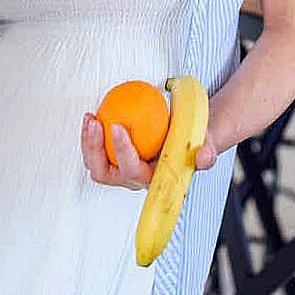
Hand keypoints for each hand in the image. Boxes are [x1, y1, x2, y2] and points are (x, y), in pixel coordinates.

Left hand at [80, 113, 220, 190]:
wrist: (186, 137)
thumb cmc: (192, 141)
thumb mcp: (204, 145)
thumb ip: (206, 154)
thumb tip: (202, 157)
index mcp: (151, 180)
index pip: (132, 171)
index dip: (122, 152)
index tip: (119, 126)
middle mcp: (132, 178)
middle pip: (104, 173)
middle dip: (95, 150)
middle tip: (96, 123)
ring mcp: (120, 168)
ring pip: (95, 163)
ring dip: (88, 142)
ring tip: (90, 118)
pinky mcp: (112, 157)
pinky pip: (97, 149)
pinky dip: (92, 134)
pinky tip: (93, 114)